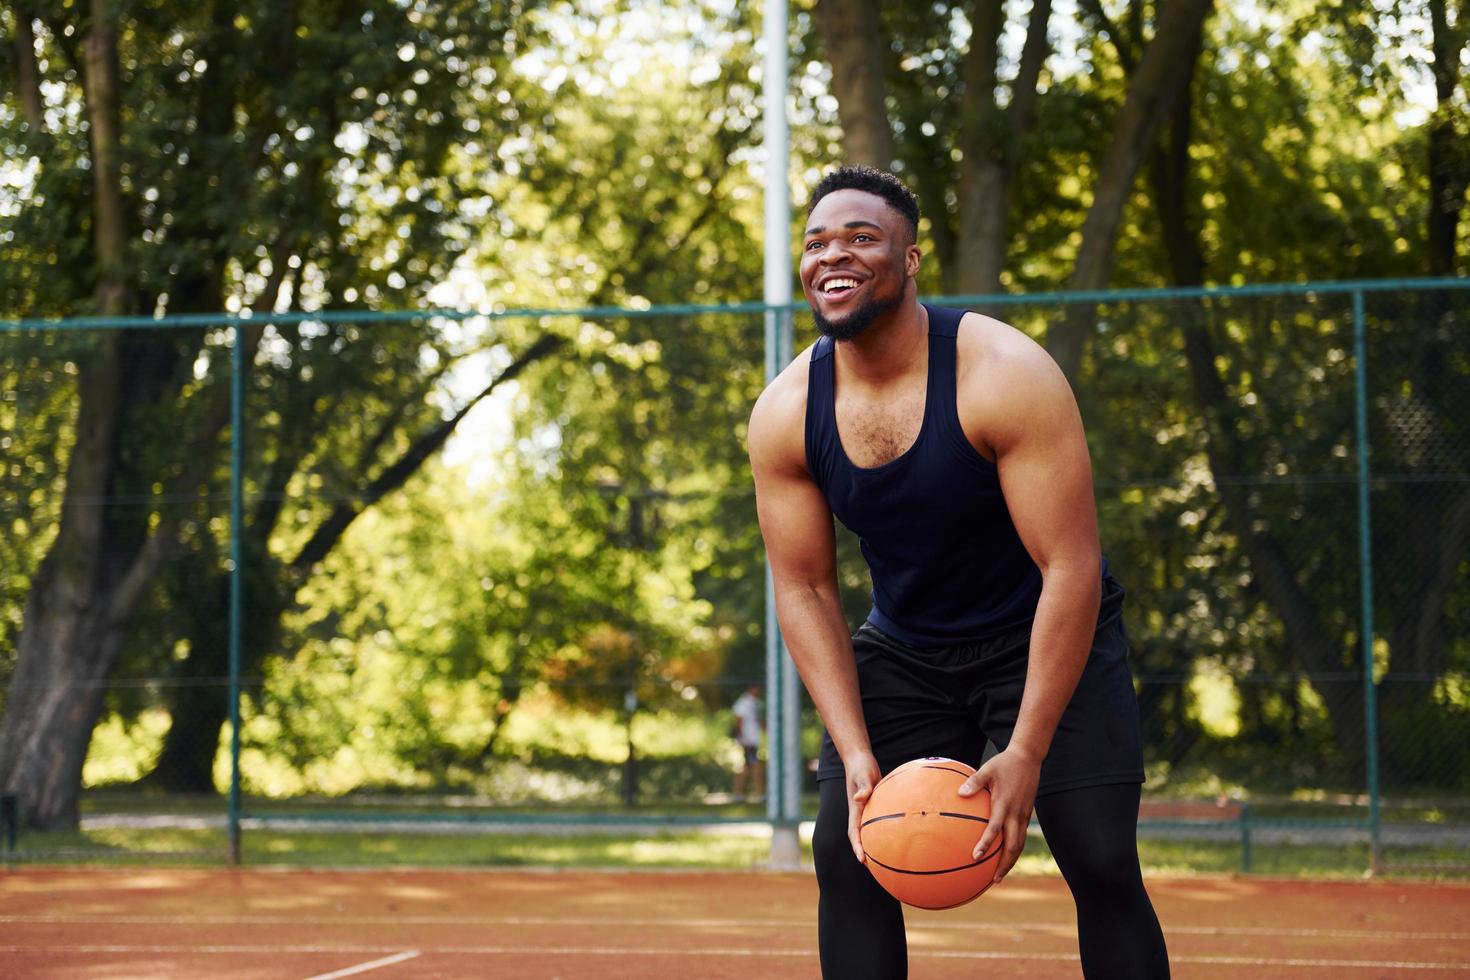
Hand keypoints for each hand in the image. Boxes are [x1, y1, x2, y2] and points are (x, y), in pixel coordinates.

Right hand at [843, 750, 882, 863]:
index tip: (862, 860)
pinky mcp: (875, 805)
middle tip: (876, 868)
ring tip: (888, 859)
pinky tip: (899, 835)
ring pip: (870, 831)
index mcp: (855, 809)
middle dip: (866, 853)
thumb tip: (859, 799)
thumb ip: (862, 787)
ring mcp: (867, 810)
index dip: (857, 847)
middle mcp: (860, 812)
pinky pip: (880, 822)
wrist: (859, 758)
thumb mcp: (861, 775)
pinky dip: (886, 830)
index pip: (854, 832)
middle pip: (861, 837)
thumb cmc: (860, 766)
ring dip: (876, 844)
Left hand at [957, 746, 1041, 882]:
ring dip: (1011, 861)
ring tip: (1000, 874)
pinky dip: (1015, 849)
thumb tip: (960, 793)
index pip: (995, 829)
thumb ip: (974, 782)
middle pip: (1013, 846)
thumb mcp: (987, 769)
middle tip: (993, 879)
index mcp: (1004, 805)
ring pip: (1019, 844)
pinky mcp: (1026, 814)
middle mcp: (1016, 814)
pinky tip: (1007, 855)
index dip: (985, 844)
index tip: (975, 857)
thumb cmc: (1004, 763)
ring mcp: (1023, 815)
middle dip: (1004, 864)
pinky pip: (1021, 836)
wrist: (1028, 758)